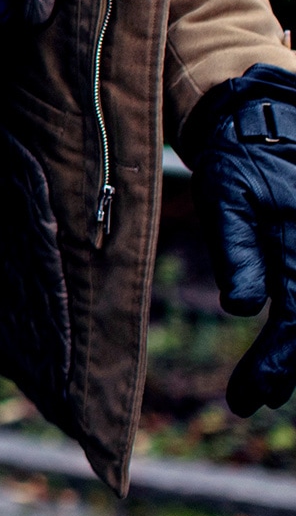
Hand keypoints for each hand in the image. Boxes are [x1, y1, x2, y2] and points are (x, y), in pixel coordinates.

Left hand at [182, 63, 295, 415]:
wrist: (264, 118)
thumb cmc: (239, 157)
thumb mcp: (226, 196)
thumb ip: (238, 251)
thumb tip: (242, 306)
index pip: (295, 323)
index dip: (275, 365)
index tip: (247, 397)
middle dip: (287, 369)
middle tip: (254, 396)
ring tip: (267, 383)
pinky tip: (285, 348)